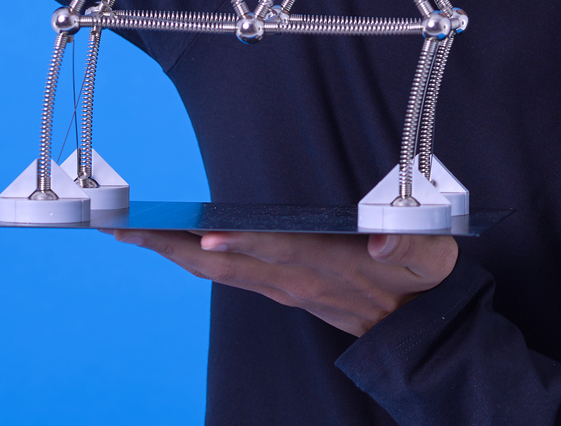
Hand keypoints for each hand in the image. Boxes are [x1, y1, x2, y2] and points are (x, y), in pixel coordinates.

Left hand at [108, 229, 458, 335]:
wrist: (418, 332)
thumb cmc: (424, 284)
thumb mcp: (433, 259)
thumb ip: (410, 245)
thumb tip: (381, 245)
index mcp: (331, 267)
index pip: (281, 250)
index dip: (246, 241)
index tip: (208, 232)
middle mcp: (298, 282)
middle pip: (226, 264)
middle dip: (174, 245)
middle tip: (126, 227)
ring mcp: (285, 289)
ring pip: (219, 271)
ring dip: (172, 252)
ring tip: (129, 231)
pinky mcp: (282, 290)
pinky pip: (227, 274)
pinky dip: (194, 257)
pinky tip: (174, 244)